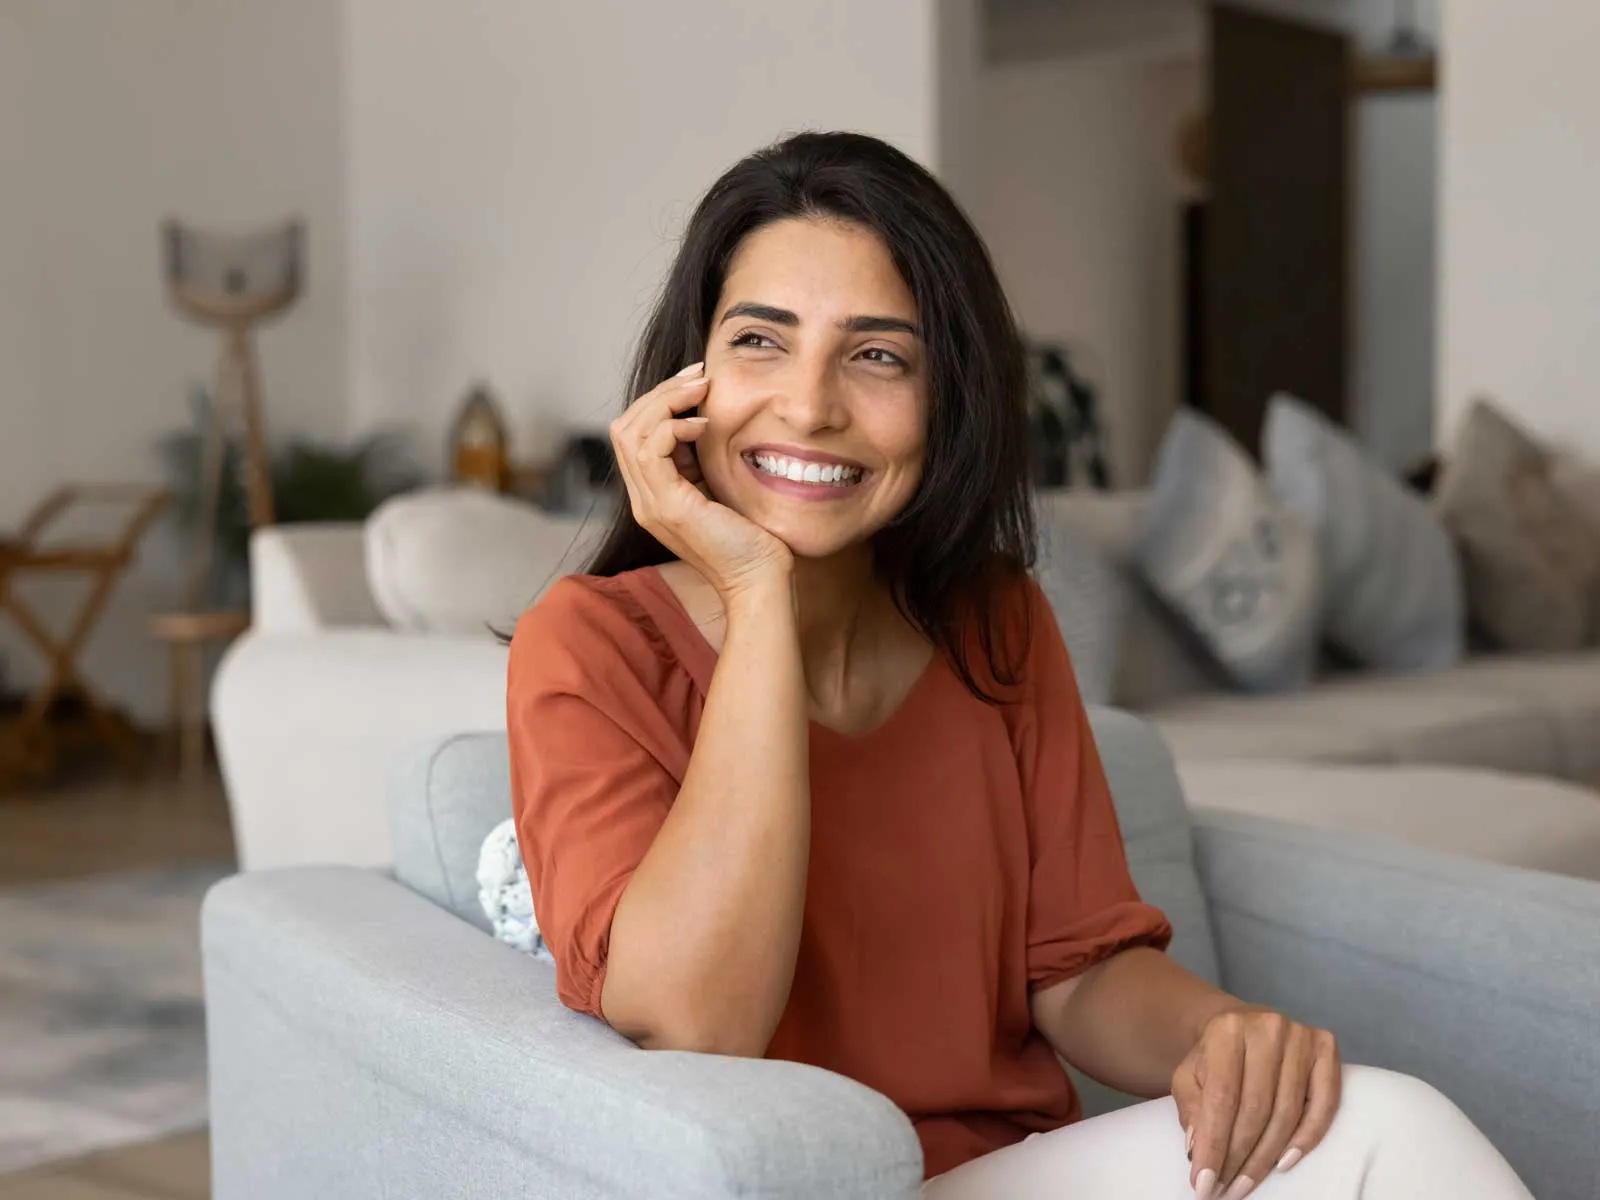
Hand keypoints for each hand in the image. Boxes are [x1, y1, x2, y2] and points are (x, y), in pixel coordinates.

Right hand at [609, 362, 791, 599]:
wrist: (761, 581)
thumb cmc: (754, 540)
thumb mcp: (722, 489)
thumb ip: (705, 461)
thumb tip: (706, 420)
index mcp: (655, 494)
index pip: (635, 434)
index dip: (660, 401)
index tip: (697, 383)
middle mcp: (644, 500)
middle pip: (624, 426)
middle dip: (660, 392)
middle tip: (699, 375)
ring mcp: (651, 504)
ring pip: (630, 431)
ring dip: (665, 400)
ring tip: (701, 389)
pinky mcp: (667, 507)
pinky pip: (650, 449)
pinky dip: (673, 426)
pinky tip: (704, 424)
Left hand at [1172, 1006, 1340, 1199]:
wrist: (1244, 1025)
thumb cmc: (1215, 1058)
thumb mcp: (1189, 1075)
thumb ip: (1191, 1109)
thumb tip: (1197, 1151)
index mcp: (1227, 1029)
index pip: (1221, 1098)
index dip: (1214, 1145)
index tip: (1204, 1184)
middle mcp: (1268, 1028)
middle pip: (1256, 1109)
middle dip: (1238, 1157)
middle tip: (1226, 1190)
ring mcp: (1302, 1038)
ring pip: (1287, 1113)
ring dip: (1266, 1158)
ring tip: (1246, 1184)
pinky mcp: (1327, 1050)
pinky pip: (1324, 1105)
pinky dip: (1307, 1138)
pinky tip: (1285, 1163)